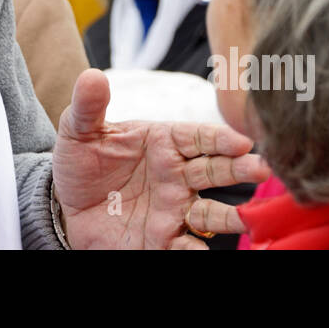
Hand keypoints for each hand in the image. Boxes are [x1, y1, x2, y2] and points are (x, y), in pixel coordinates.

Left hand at [52, 69, 268, 249]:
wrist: (66, 206)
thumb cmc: (81, 162)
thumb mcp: (78, 131)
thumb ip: (88, 106)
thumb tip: (91, 76)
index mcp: (162, 142)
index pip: (197, 136)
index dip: (219, 138)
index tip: (241, 142)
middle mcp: (175, 175)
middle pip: (215, 170)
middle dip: (240, 169)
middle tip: (262, 169)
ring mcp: (172, 208)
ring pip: (210, 212)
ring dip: (231, 215)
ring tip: (248, 218)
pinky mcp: (162, 239)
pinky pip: (186, 246)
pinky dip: (196, 250)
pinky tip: (201, 251)